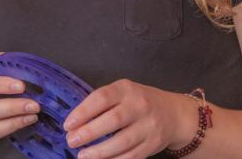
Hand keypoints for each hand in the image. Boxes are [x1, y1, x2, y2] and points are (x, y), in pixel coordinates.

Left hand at [64, 79, 192, 158]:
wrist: (173, 114)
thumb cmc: (139, 101)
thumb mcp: (123, 93)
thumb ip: (102, 102)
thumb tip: (75, 122)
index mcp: (127, 89)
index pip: (102, 98)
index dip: (83, 112)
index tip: (68, 124)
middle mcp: (140, 106)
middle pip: (112, 121)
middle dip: (89, 133)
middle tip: (71, 141)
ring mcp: (149, 126)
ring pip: (122, 142)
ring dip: (99, 152)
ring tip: (82, 155)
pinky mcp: (153, 144)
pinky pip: (131, 156)